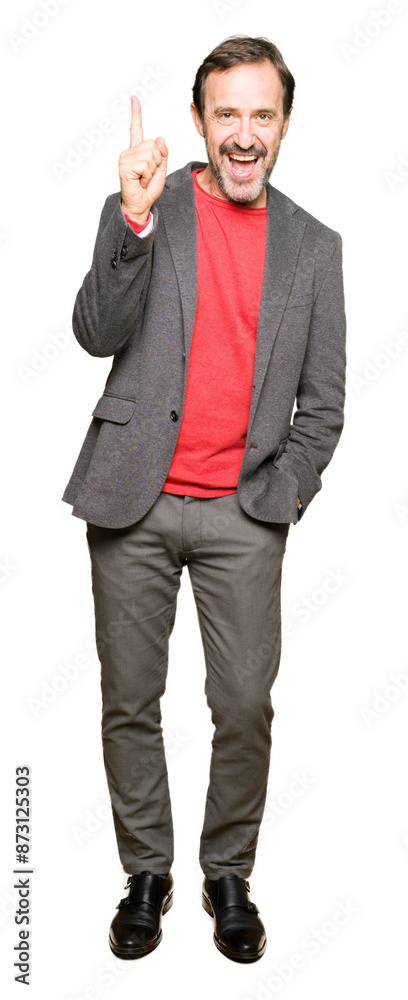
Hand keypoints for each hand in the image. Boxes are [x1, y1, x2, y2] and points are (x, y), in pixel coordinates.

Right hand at [119, 96, 167, 221]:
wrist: (141, 205)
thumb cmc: (148, 189)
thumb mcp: (161, 168)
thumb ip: (162, 153)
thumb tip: (159, 138)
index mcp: (137, 151)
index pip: (136, 129)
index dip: (136, 113)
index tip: (134, 98)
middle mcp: (129, 152)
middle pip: (153, 145)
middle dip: (157, 162)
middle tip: (148, 174)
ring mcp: (125, 158)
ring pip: (151, 154)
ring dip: (152, 169)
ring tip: (143, 178)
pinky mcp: (124, 166)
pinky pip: (145, 164)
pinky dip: (147, 174)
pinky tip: (140, 181)